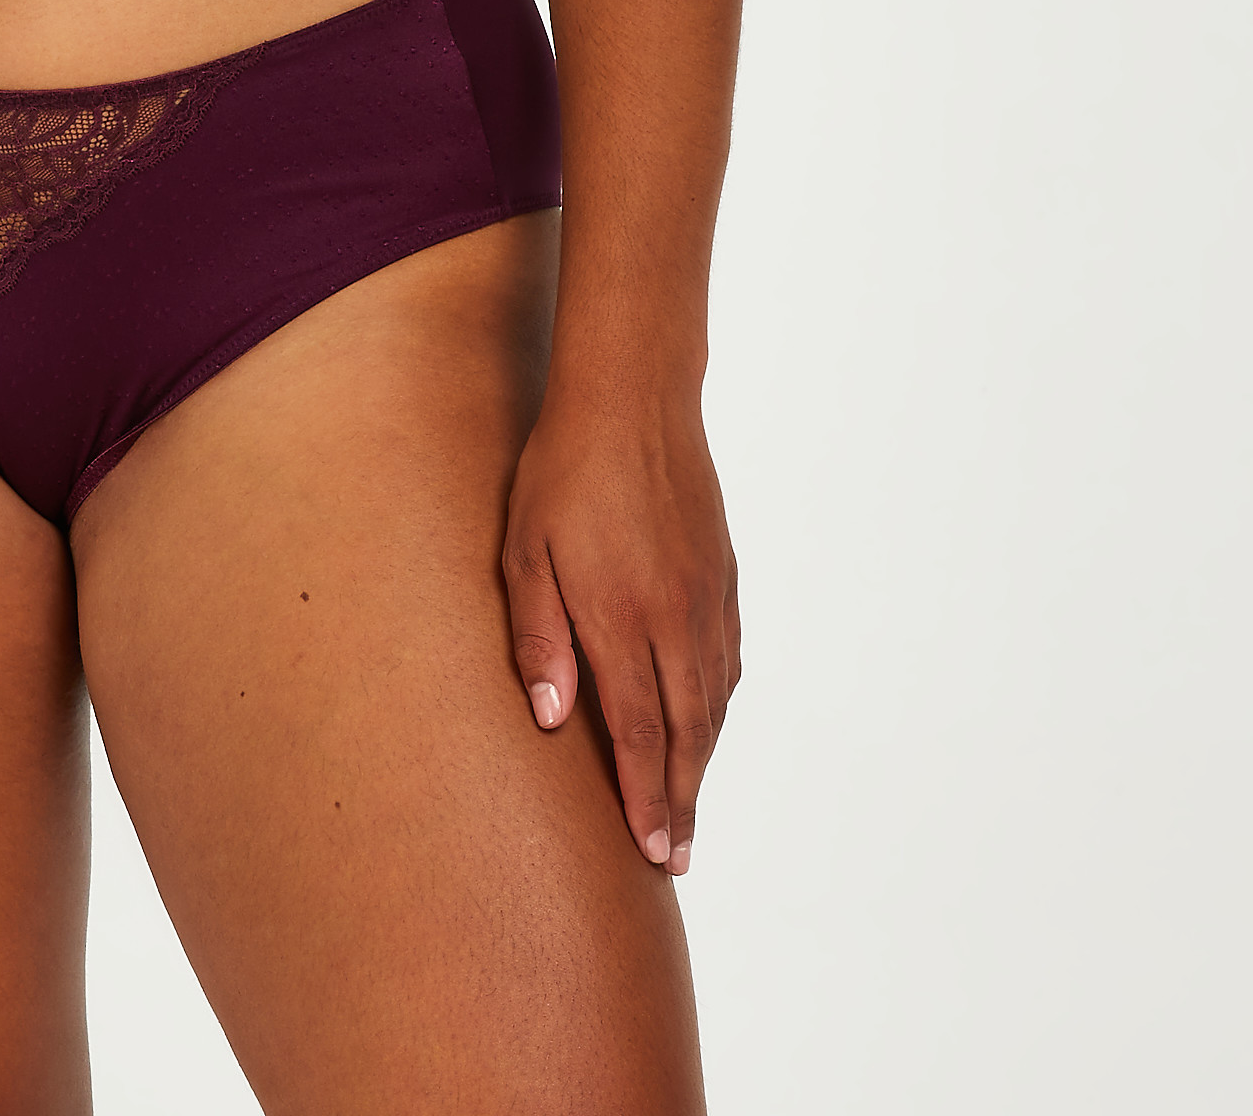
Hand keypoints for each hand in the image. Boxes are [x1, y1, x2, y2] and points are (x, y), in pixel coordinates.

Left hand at [502, 385, 739, 873]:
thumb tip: (552, 719)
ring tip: (690, 805)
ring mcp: (706, 596)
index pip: (642, 733)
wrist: (633, 395)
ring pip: (713, 699)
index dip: (647, 797)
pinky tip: (707, 720)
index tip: (652, 850)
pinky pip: (727, 657)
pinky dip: (718, 702)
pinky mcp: (722, 572)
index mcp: (622, 617)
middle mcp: (675, 617)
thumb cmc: (562, 469)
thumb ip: (538, 636)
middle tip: (677, 856)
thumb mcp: (525, 549)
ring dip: (704, 759)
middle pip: (688, 732)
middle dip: (682, 800)